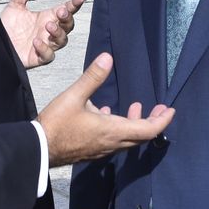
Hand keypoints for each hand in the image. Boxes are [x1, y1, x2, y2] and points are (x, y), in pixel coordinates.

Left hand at [2, 0, 84, 67]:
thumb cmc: (8, 27)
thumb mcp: (15, 6)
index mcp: (47, 18)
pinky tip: (37, 42)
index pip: (65, 10)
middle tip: (61, 11)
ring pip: (61, 41)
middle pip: (67, 26)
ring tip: (48, 25)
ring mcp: (45, 45)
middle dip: (67, 18)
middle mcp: (48, 32)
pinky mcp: (36, 58)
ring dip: (58, 33)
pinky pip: (47, 56)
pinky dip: (45, 49)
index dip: (74, 4)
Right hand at [39, 52, 172, 165]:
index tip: (170, 109)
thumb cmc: (56, 124)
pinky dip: (119, 127)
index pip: (148, 130)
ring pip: (128, 139)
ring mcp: (101, 149)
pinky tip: (106, 114)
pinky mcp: (92, 150)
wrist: (38, 148)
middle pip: (141, 136)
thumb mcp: (74, 96)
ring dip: (135, 123)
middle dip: (153, 120)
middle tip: (160, 108)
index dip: (162, 120)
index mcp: (112, 130)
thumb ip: (93, 77)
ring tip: (135, 107)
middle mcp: (111, 143)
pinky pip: (114, 141)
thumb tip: (107, 58)